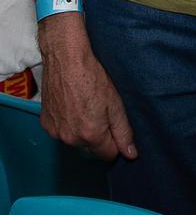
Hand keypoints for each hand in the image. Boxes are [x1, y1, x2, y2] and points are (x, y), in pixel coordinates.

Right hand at [39, 17, 137, 162]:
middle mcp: (71, 139)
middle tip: (100, 113)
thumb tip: (130, 154)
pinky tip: (71, 106)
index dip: (115, 143)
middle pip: (91, 149)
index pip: (108, 155)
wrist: (65, 59)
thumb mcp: (115, 103)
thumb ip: (123, 131)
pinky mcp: (46, 124)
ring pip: (75, 141)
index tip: (114, 128)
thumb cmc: (91, 77)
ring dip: (81, 131)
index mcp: (91, 135)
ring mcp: (56, 132)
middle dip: (98, 138)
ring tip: (85, 107)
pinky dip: (67, 124)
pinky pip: (61, 131)